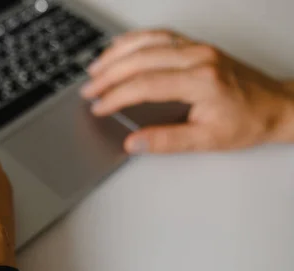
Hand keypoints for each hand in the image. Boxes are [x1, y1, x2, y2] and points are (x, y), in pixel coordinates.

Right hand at [81, 29, 293, 153]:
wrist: (275, 106)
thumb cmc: (247, 122)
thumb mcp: (207, 140)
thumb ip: (167, 141)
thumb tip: (134, 143)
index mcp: (200, 81)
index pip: (145, 85)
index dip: (116, 96)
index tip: (99, 107)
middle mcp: (197, 58)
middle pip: (141, 59)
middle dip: (109, 75)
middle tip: (88, 90)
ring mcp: (197, 48)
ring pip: (148, 42)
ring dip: (117, 53)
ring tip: (94, 68)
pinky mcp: (196, 46)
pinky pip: (160, 35)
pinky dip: (135, 39)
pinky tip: (120, 47)